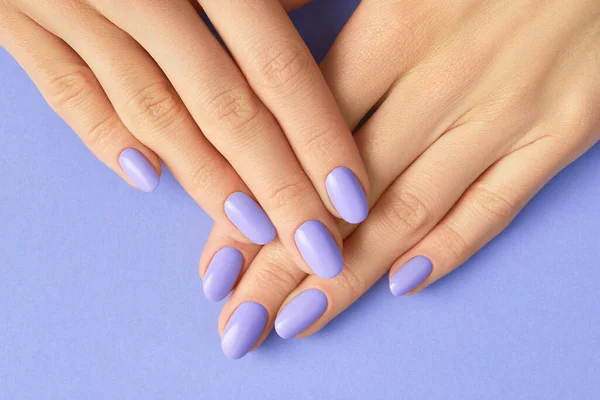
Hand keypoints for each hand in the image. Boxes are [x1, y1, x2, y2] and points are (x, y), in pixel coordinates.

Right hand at [0, 0, 369, 279]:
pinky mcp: (16, 16)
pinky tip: (146, 180)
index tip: (353, 201)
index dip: (318, 138)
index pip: (276, 68)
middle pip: (222, 107)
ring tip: (253, 231)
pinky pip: (63, 90)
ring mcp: (69, 2)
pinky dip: (104, 137)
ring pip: (152, 111)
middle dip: (276, 186)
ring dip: (207, 178)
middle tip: (318, 247)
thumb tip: (308, 24)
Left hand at [200, 0, 599, 357]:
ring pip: (410, 211)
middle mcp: (446, 80)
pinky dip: (448, 250)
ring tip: (297, 320)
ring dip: (349, 277)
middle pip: (345, 193)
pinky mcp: (562, 132)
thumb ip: (326, 9)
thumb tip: (264, 47)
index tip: (216, 262)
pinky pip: (495, 206)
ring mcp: (507, 112)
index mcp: (395, 28)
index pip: (300, 139)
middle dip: (283, 265)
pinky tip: (402, 285)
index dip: (254, 206)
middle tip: (238, 320)